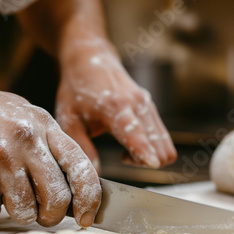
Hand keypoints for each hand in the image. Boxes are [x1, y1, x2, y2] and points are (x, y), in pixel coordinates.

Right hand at [0, 78, 100, 226]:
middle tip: (41, 214)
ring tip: (4, 195)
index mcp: (44, 126)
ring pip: (25, 212)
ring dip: (17, 212)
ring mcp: (2, 161)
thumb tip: (69, 178)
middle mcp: (27, 143)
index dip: (90, 199)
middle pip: (57, 199)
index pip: (81, 168)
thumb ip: (47, 141)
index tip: (86, 216)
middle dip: (52, 216)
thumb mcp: (23, 113)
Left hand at [56, 39, 176, 172]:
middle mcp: (137, 104)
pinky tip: (130, 143)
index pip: (135, 133)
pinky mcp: (151, 106)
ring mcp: (147, 104)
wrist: (89, 58)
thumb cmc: (75, 89)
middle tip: (123, 158)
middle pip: (159, 144)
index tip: (152, 164)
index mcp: (115, 107)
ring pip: (165, 142)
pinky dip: (152, 147)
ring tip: (125, 152)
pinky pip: (162, 135)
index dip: (144, 151)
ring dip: (151, 155)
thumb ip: (82, 148)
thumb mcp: (68, 119)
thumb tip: (93, 175)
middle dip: (146, 162)